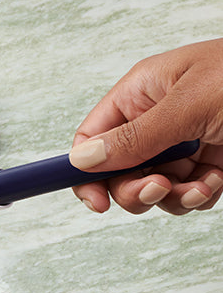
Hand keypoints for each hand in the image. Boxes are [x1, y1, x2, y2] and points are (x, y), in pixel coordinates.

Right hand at [69, 38, 222, 213]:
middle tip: (159, 189)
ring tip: (201, 183)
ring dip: (172, 196)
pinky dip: (198, 196)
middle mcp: (158, 119)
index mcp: (143, 92)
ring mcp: (184, 144)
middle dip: (135, 189)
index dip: (85, 170)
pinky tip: (218, 181)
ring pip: (151, 189)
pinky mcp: (210, 165)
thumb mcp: (190, 105)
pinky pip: (185, 195)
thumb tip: (83, 159)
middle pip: (118, 171)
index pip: (93, 136)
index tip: (95, 200)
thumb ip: (135, 137)